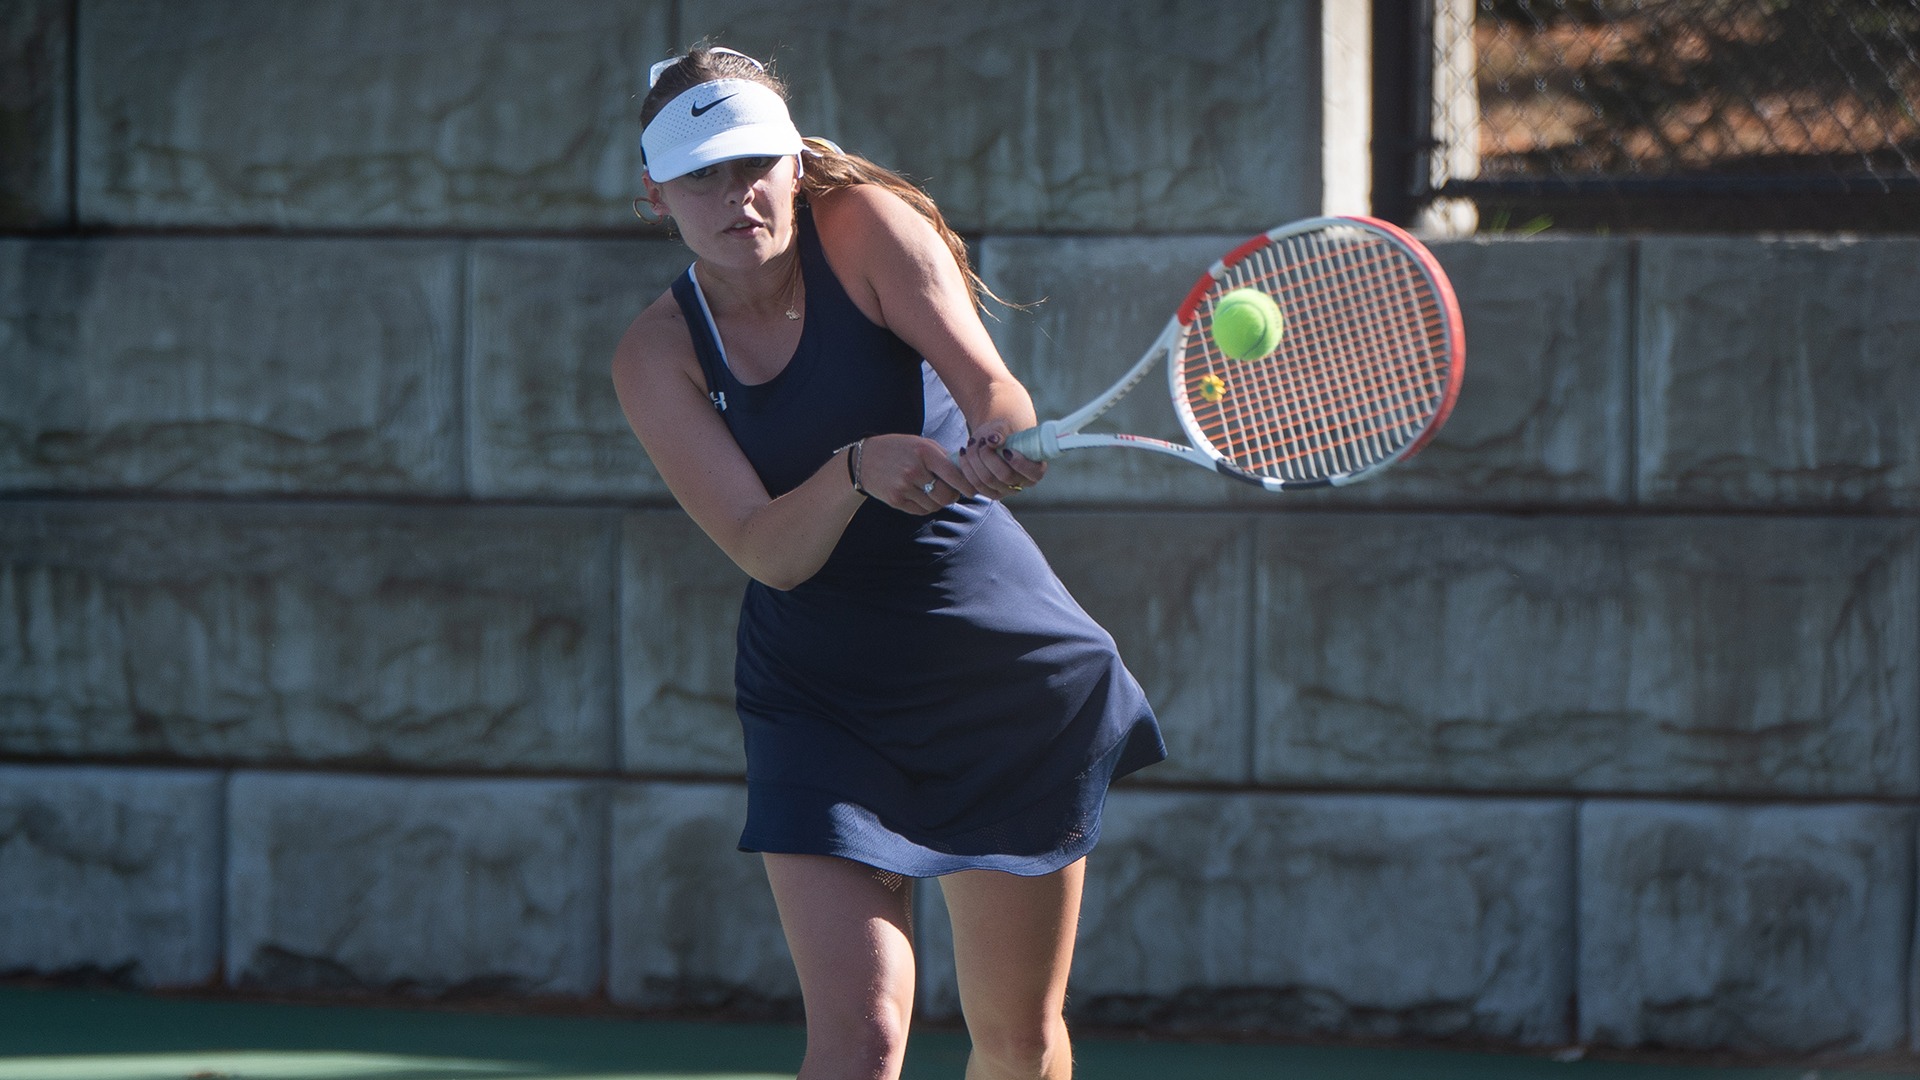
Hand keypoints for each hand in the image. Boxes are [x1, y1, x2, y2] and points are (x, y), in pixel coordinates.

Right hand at [859, 433, 979, 514]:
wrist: (864, 459)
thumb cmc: (899, 449)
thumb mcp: (921, 444)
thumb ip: (943, 457)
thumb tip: (967, 473)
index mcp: (925, 452)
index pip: (954, 474)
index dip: (967, 486)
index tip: (973, 490)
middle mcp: (914, 470)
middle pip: (946, 495)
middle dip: (952, 496)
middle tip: (952, 493)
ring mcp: (903, 486)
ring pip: (934, 505)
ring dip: (938, 502)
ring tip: (932, 492)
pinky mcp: (895, 500)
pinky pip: (920, 511)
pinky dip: (925, 506)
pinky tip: (920, 495)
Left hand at [955, 422, 1045, 499]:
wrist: (993, 437)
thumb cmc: (1004, 432)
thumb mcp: (1004, 427)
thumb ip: (1000, 432)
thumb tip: (993, 440)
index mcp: (1035, 470)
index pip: (1033, 474)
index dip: (1020, 463)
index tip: (1006, 449)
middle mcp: (1020, 484)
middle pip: (1004, 477)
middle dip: (989, 457)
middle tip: (983, 441)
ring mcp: (1003, 491)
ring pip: (986, 481)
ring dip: (974, 460)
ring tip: (972, 443)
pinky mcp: (986, 492)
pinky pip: (973, 486)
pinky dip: (965, 468)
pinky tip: (963, 452)